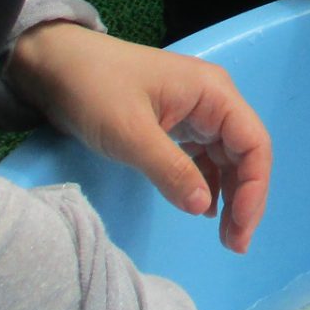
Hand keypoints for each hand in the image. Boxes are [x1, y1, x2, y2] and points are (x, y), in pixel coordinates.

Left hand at [5, 24, 270, 252]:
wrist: (54, 65)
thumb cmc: (94, 90)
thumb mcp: (130, 133)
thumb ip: (171, 170)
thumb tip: (204, 208)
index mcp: (213, 93)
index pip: (253, 143)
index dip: (254, 188)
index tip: (238, 228)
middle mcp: (212, 101)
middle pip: (245, 153)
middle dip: (245, 199)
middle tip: (234, 244)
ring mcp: (194, 112)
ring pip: (227, 158)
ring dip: (230, 195)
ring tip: (224, 236)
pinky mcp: (175, 123)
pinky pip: (203, 157)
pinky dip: (207, 184)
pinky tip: (201, 209)